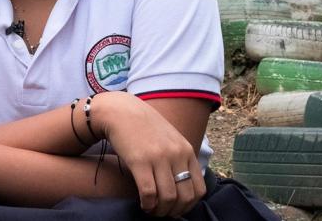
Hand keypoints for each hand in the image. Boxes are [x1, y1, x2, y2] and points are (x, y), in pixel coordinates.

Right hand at [93, 92, 206, 217]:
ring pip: (168, 198)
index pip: (199, 189)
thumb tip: (183, 186)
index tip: (177, 209)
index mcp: (187, 150)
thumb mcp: (171, 139)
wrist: (122, 112)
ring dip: (160, 211)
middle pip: (184, 197)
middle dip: (174, 212)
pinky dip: (147, 205)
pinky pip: (149, 193)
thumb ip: (180, 158)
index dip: (189, 206)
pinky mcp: (140, 161)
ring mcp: (159, 158)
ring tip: (152, 211)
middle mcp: (176, 154)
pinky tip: (143, 204)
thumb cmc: (145, 128)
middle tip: (164, 214)